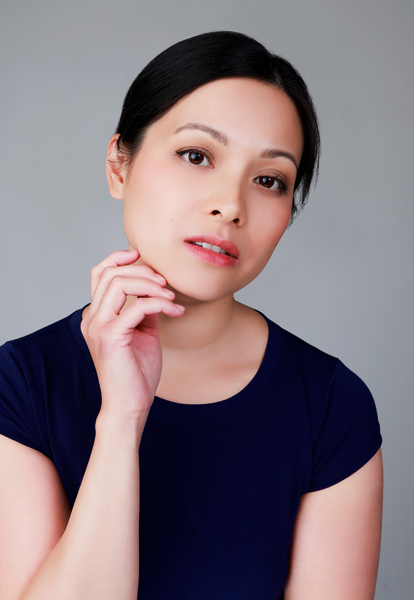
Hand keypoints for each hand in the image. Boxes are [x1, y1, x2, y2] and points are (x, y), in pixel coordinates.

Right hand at [81, 249, 184, 422]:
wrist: (130, 406)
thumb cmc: (136, 374)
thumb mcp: (143, 333)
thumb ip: (145, 310)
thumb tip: (158, 290)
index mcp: (96, 316)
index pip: (99, 273)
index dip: (119, 258)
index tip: (143, 257)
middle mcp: (92, 318)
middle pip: (110, 273)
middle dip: (142, 271)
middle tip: (165, 282)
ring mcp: (98, 327)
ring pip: (119, 283)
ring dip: (150, 284)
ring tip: (170, 296)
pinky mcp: (111, 337)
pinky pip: (137, 306)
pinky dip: (160, 303)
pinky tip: (175, 310)